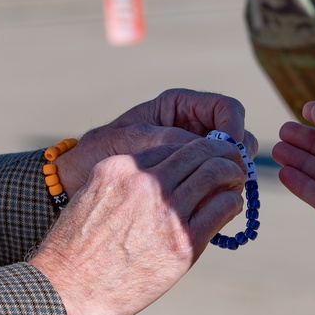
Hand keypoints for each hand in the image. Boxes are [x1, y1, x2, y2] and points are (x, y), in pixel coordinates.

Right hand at [29, 137, 246, 314]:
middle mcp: (145, 183)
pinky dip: (231, 202)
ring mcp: (166, 211)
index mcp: (121, 168)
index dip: (194, 150)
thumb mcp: (92, 198)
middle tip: (232, 161)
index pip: (172, 145)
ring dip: (232, 173)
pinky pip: (222, 207)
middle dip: (221, 152)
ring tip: (237, 180)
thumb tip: (157, 179)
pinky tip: (230, 206)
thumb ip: (123, 184)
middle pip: (199, 151)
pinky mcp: (183, 242)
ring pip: (216, 173)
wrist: (69, 290)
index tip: (204, 157)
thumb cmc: (76, 250)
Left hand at [56, 89, 257, 194]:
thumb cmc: (98, 152)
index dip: (236, 129)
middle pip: (237, 136)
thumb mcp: (129, 140)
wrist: (76, 181)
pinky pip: (215, 184)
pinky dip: (215, 194)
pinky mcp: (190, 180)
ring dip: (230, 177)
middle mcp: (192, 126)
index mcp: (180, 106)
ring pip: (231, 163)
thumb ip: (168, 140)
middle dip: (238, 157)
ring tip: (215, 196)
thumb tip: (207, 145)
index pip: (228, 109)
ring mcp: (194, 154)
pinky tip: (201, 207)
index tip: (231, 154)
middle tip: (234, 180)